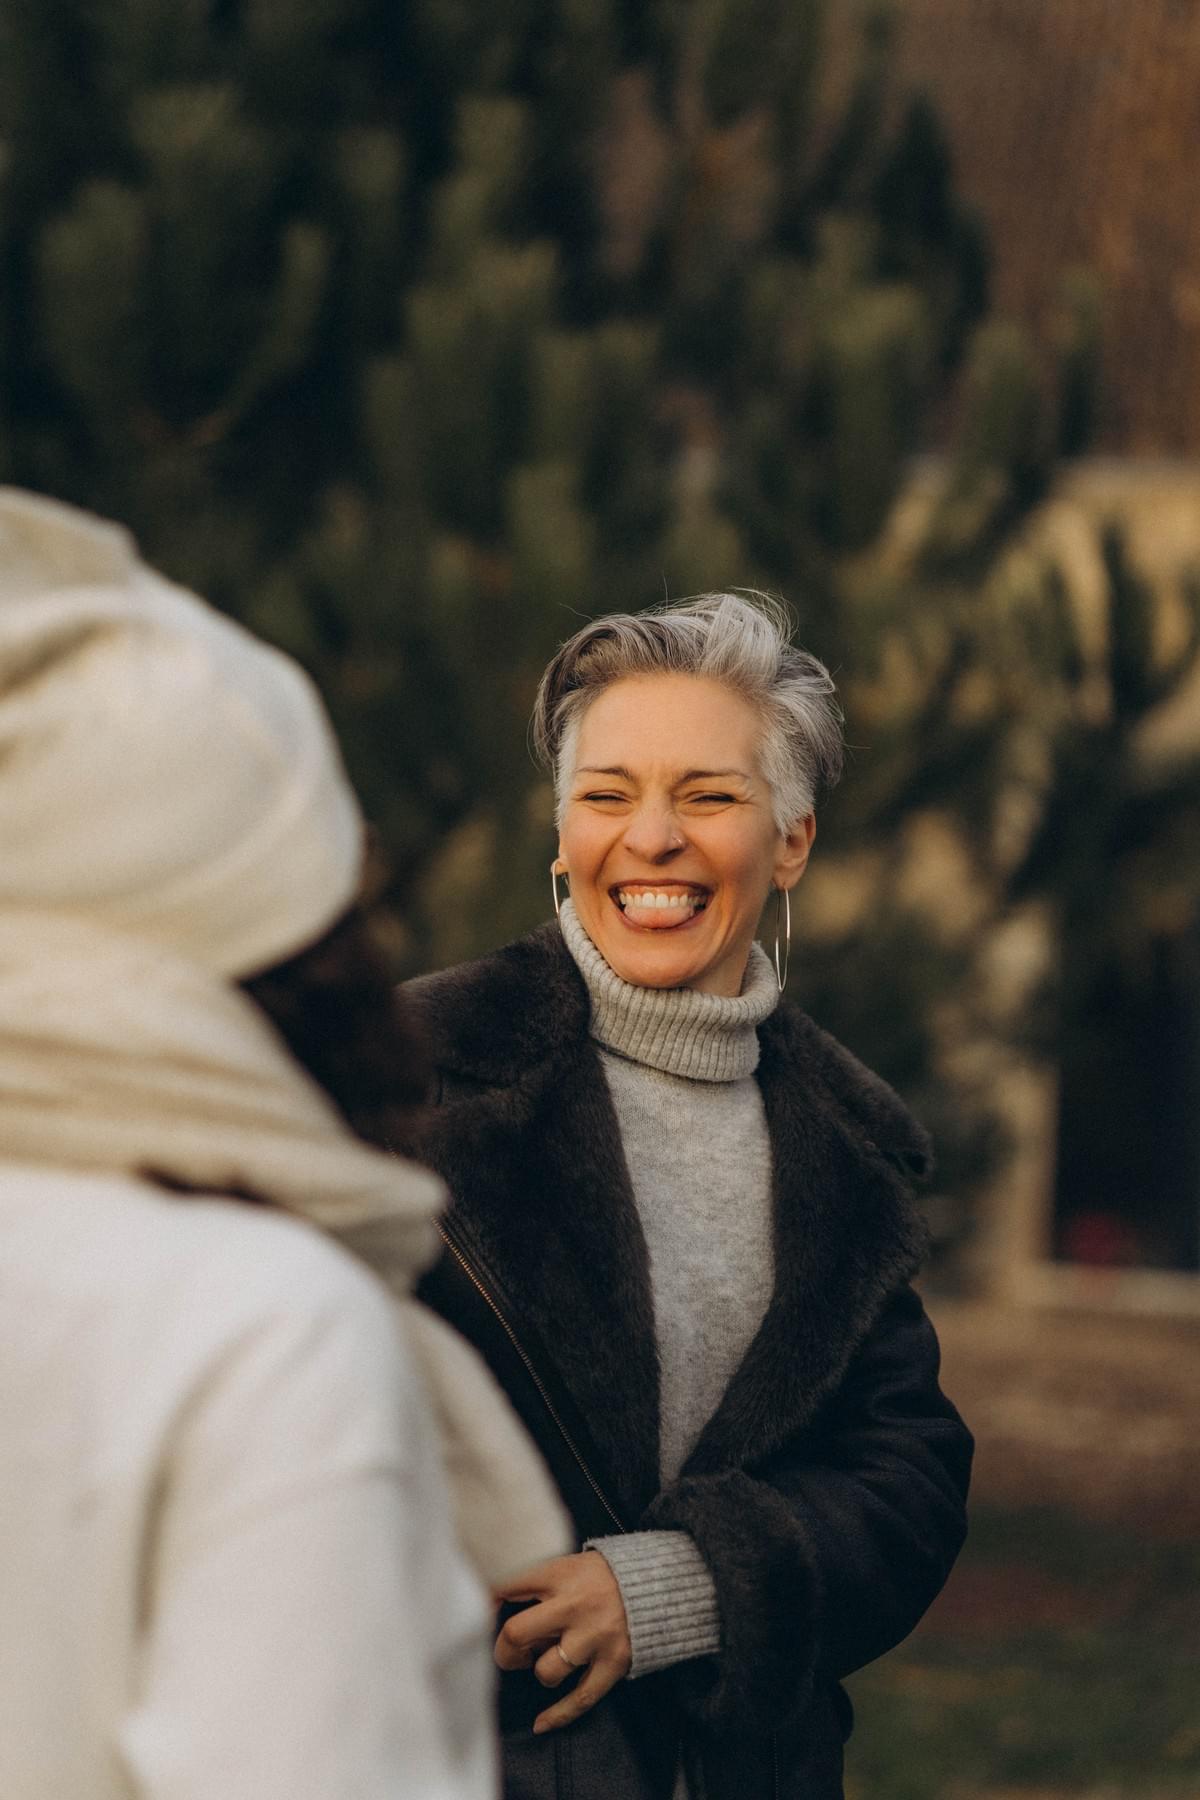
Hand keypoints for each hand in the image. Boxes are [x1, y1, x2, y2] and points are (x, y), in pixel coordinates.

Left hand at [493, 1551, 631, 1733]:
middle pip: (517, 1635)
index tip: (482, 1613)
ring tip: (547, 1659)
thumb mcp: (570, 1562)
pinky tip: (541, 1723)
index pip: (507, 1587)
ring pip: (546, 1670)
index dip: (485, 1602)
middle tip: (511, 1650)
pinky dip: (557, 1715)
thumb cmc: (605, 1575)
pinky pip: (579, 1698)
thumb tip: (493, 1602)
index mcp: (561, 1573)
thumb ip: (539, 1581)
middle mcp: (575, 1606)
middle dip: (505, 1650)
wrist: (661, 1583)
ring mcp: (595, 1637)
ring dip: (540, 1671)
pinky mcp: (613, 1663)